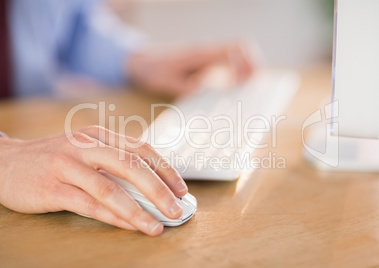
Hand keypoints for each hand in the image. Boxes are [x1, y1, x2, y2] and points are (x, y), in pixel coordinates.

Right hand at [0, 126, 187, 235]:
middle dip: (159, 190)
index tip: (182, 189)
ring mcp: (68, 166)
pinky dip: (113, 217)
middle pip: (131, 166)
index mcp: (99, 135)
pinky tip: (130, 226)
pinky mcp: (52, 188)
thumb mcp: (86, 150)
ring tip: (157, 225)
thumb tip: (151, 186)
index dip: (166, 169)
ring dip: (138, 209)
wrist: (6, 162)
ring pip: (110, 188)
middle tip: (177, 209)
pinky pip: (89, 205)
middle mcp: (86, 146)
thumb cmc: (54, 159)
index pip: (141, 149)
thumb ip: (114, 161)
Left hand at [127, 41, 257, 95]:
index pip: (234, 48)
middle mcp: (207, 50)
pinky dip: (237, 71)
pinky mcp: (205, 60)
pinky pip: (228, 61)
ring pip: (237, 54)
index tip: (246, 82)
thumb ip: (187, 87)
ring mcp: (207, 54)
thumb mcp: (167, 82)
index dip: (246, 63)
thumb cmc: (152, 71)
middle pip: (242, 48)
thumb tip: (206, 91)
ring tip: (247, 90)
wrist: (141, 62)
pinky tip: (234, 88)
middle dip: (253, 65)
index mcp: (200, 53)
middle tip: (253, 88)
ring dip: (246, 68)